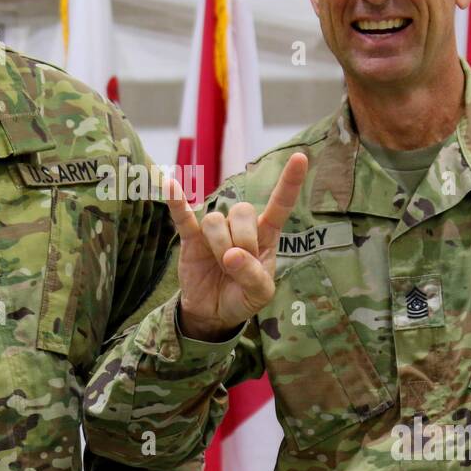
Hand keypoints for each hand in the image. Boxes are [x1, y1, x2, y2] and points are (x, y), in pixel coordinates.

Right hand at [167, 152, 308, 341]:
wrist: (213, 313)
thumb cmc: (242, 298)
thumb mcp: (260, 295)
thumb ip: (253, 276)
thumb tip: (232, 255)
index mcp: (265, 236)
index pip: (279, 205)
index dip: (289, 183)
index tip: (300, 158)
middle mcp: (240, 227)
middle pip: (242, 211)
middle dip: (243, 239)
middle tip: (239, 264)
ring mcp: (214, 231)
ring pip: (215, 219)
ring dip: (219, 244)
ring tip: (222, 265)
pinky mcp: (191, 239)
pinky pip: (183, 216)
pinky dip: (177, 202)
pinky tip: (170, 185)